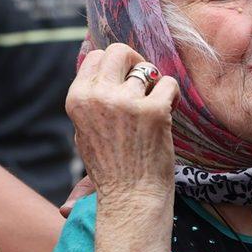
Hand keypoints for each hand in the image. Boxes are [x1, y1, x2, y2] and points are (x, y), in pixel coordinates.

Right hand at [66, 44, 180, 251]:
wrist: (130, 199)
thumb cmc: (111, 168)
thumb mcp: (84, 131)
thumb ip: (90, 98)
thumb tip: (97, 60)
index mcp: (77, 99)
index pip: (95, 57)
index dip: (114, 65)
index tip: (125, 81)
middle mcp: (98, 96)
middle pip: (119, 51)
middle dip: (136, 62)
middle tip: (145, 84)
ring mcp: (126, 102)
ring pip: (148, 68)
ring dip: (155, 85)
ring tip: (155, 108)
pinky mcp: (153, 110)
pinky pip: (170, 83)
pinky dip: (173, 97)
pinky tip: (168, 115)